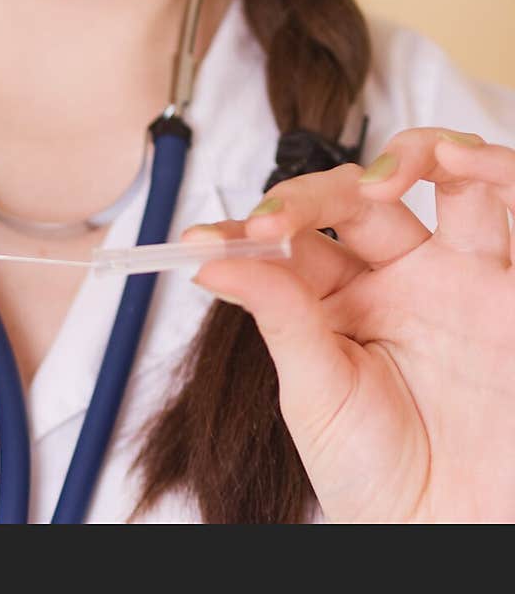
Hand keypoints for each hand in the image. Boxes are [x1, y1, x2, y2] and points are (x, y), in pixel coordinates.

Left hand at [181, 126, 514, 522]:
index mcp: (341, 300)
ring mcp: (458, 275)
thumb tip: (213, 259)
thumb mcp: (315, 394)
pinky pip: (507, 204)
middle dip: (315, 193)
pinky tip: (461, 161)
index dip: (252, 228)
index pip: (294, 235)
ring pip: (440, 177)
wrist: (453, 534)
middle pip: (357, 197)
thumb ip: (279, 316)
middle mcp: (400, 276)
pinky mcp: (510, 287)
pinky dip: (493, 167)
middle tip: (278, 219)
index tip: (204, 242)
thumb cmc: (380, 479)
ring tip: (382, 178)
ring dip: (413, 152)